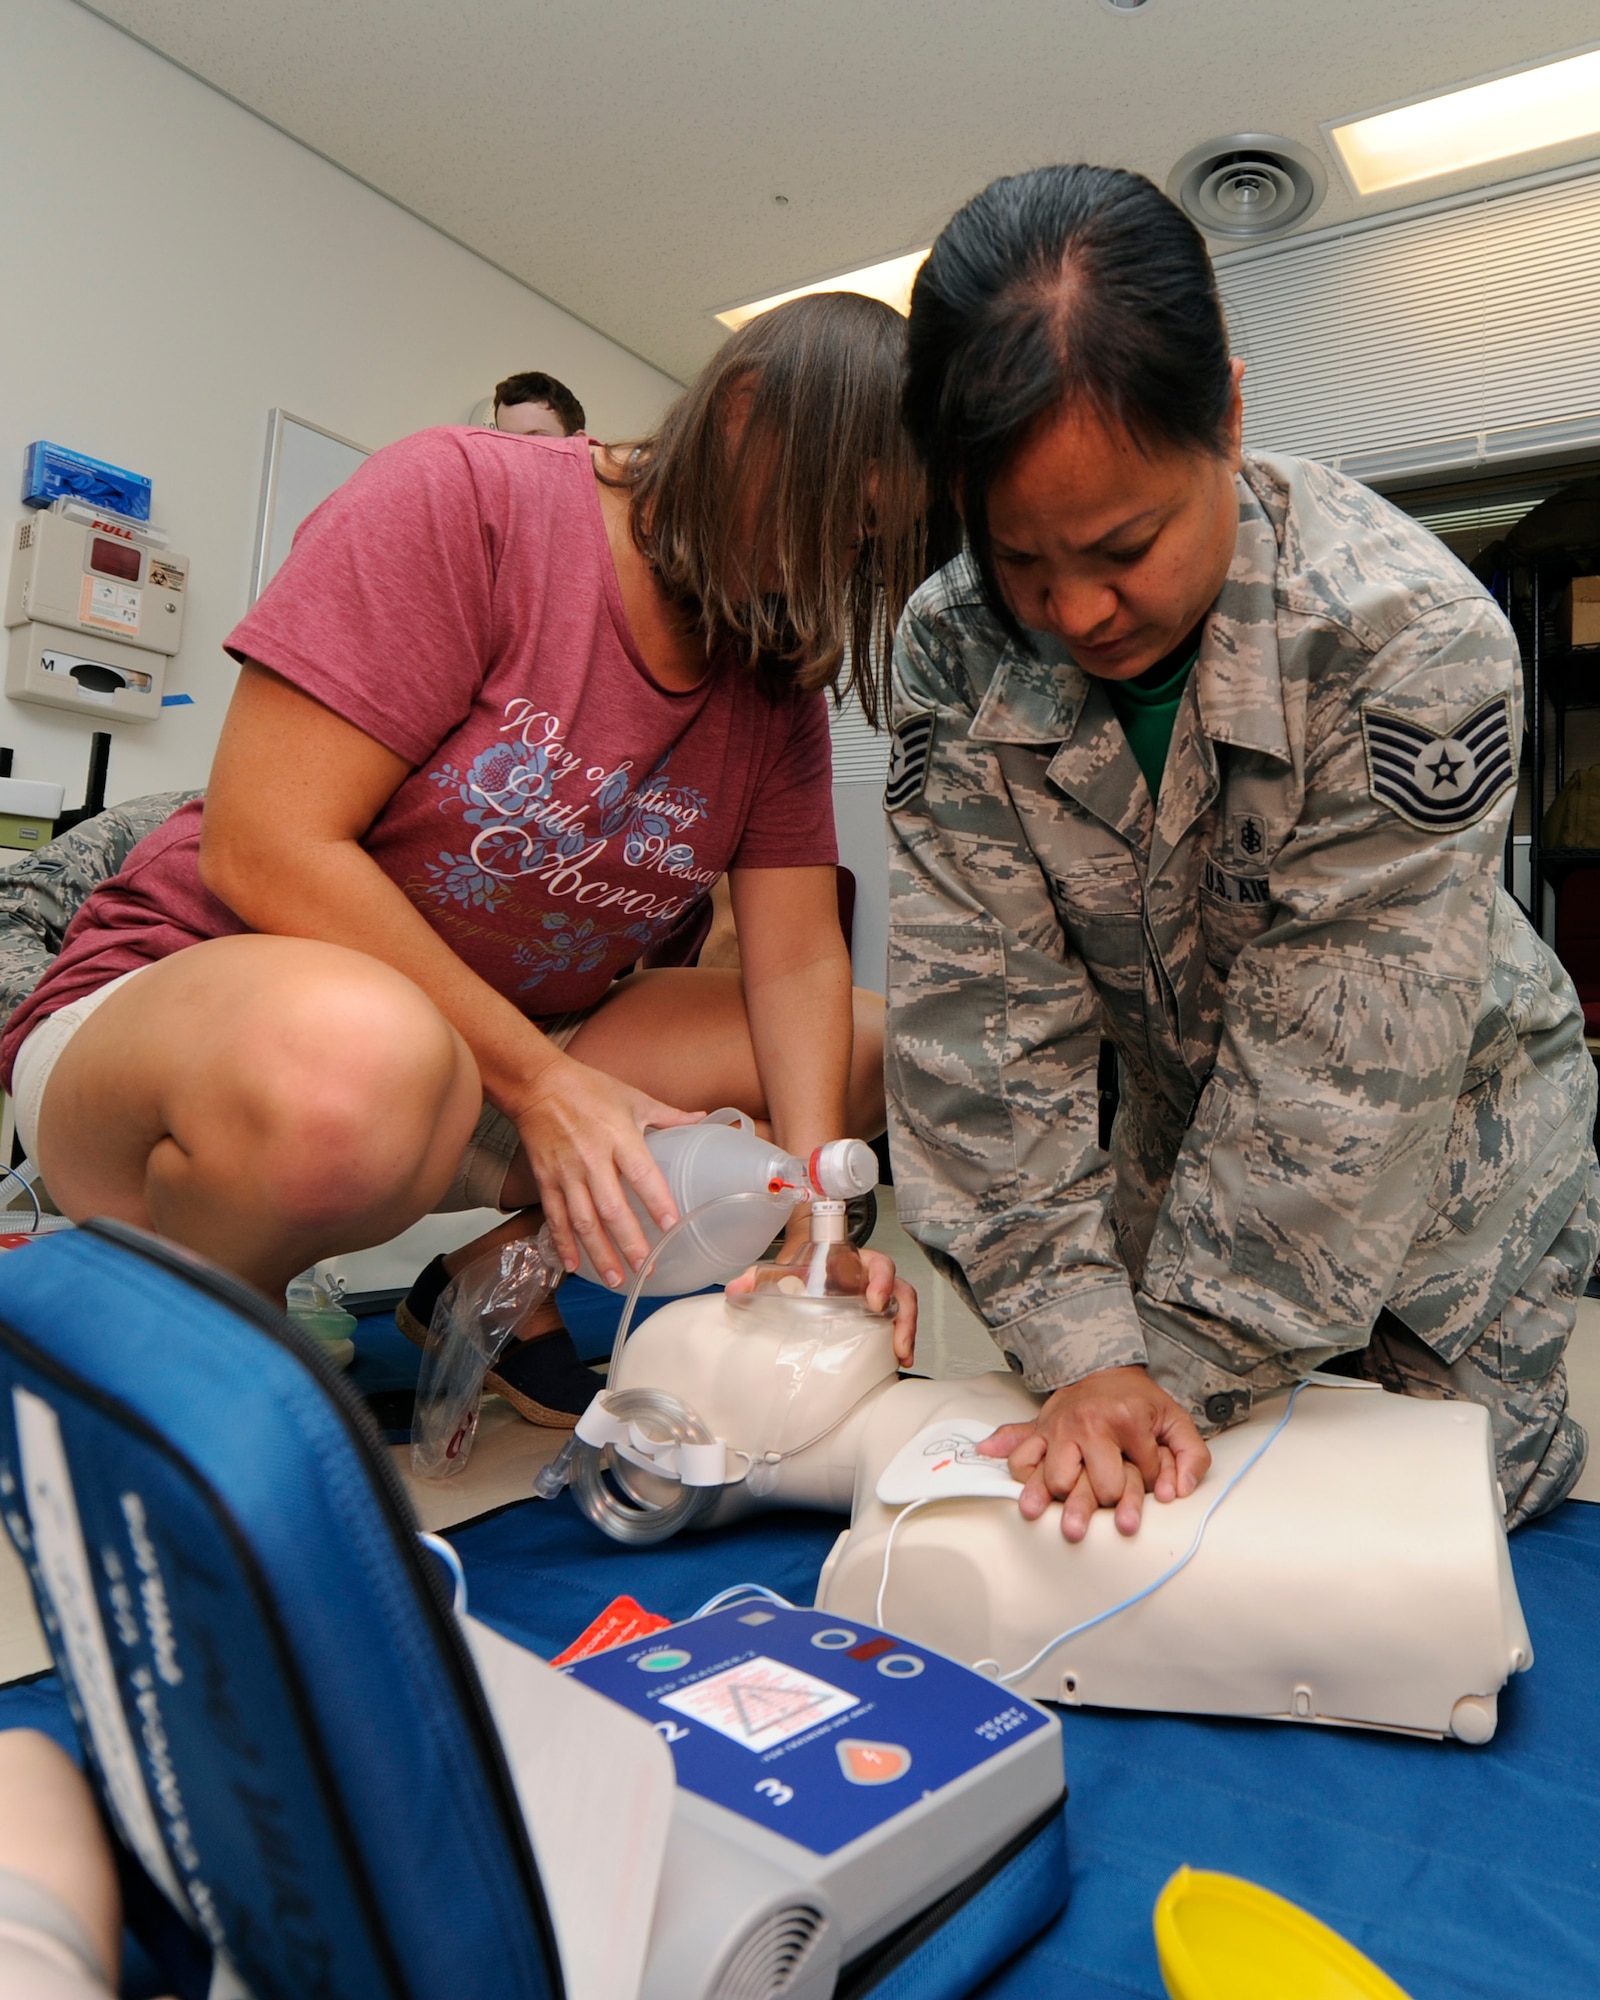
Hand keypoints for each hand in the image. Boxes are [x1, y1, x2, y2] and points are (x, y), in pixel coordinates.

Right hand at [506, 1054, 701, 1285]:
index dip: (657, 1201)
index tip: (671, 1226)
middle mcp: (592, 1159)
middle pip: (612, 1208)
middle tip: (644, 1269)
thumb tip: (703, 1119)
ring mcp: (566, 1173)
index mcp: (619, 1136)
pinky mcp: (546, 1180)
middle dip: (629, 1242)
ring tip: (615, 1279)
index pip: (642, 1174)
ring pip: (583, 1220)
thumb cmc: (589, 1088)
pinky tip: (574, 1266)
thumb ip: (668, 1115)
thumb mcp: (633, 1097)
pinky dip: (563, 1243)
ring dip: (599, 1252)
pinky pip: (555, 1217)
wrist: (538, 1084)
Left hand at [723, 1243, 917, 1362]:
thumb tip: (734, 1291)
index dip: (882, 1280)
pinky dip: (898, 1341)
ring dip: (905, 1332)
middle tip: (897, 1340)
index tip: (875, 1300)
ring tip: (900, 1357)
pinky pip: (896, 1324)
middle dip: (904, 1315)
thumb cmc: (803, 1265)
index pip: (879, 1264)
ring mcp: (878, 1297)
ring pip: (903, 1309)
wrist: (807, 1263)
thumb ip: (757, 1276)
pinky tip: (894, 1361)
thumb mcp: (782, 1269)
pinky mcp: (876, 1315)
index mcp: (854, 1261)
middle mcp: (871, 1278)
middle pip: (901, 1290)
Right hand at [977, 1366, 1209, 1542]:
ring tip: (1073, 1507)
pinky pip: (1021, 1459)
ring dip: (1067, 1499)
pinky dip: (1023, 1477)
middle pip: (1100, 1489)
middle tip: (1112, 1498)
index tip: (1149, 1477)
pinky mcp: (1037, 1431)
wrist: (1102, 1369)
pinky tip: (1032, 1493)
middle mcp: (1088, 1424)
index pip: (1143, 1477)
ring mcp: (1059, 1428)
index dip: (1151, 1484)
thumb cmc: (1137, 1401)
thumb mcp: (1175, 1419)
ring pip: (1057, 1482)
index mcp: (1125, 1419)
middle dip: (1112, 1500)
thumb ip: (1192, 1455)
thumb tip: (1180, 1492)